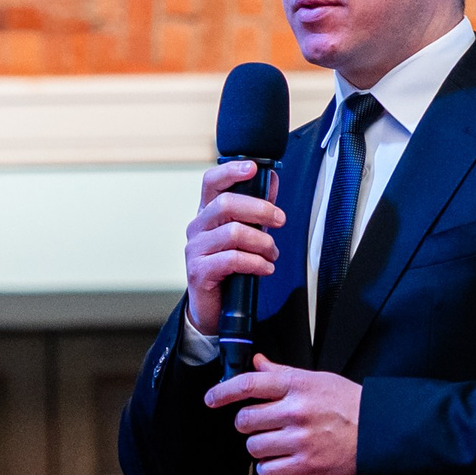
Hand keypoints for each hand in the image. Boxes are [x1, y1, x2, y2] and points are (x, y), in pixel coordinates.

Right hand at [184, 160, 283, 334]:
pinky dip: (256, 263)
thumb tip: (271, 180)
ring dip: (262, 243)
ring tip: (272, 254)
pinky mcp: (199, 271)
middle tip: (280, 220)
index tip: (253, 168)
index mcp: (207, 213)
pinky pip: (233, 259)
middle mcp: (197, 227)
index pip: (211, 182)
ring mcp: (195, 249)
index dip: (231, 171)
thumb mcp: (245, 234)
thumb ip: (256, 209)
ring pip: (233, 233)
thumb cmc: (228, 268)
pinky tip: (265, 268)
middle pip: (226, 204)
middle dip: (260, 210)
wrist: (213, 307)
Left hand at [203, 354, 360, 474]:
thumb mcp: (317, 379)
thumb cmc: (349, 403)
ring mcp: (300, 439)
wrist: (379, 431)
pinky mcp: (306, 464)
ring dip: (258, 446)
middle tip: (258, 424)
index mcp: (296, 385)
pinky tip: (279, 460)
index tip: (211, 398)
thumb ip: (282, 372)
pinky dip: (269, 467)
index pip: (249, 383)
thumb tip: (257, 361)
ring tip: (273, 443)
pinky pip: (267, 471)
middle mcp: (295, 410)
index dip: (223, 391)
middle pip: (246, 419)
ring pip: (253, 446)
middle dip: (246, 424)